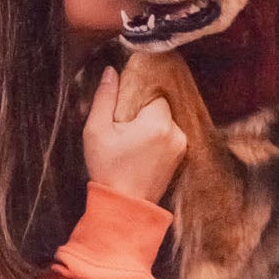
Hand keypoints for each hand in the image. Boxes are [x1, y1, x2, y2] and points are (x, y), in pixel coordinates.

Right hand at [83, 67, 184, 204]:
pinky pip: (170, 135)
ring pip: (165, 121)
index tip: (122, 113)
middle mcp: (176, 133)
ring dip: (150, 125)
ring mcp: (181, 146)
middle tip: (124, 130)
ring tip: (132, 143)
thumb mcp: (96, 131)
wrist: (124, 207)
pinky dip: (157, 138)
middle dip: (142, 112)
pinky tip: (141, 151)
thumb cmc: (108, 169)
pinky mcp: (181, 157)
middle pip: (160, 106)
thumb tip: (112, 71)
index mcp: (158, 123)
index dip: (136, 98)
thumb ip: (105, 97)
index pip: (152, 92)